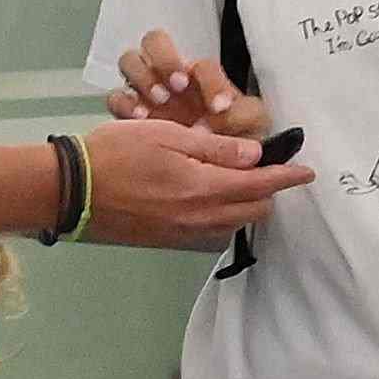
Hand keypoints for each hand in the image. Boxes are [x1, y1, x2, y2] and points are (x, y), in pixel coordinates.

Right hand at [82, 115, 289, 248]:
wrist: (71, 192)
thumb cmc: (115, 154)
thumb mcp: (167, 137)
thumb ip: (215, 148)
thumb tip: (255, 155)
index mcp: (203, 189)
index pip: (260, 185)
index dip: (287, 177)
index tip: (308, 171)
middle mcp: (199, 218)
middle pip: (253, 210)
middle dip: (269, 191)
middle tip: (269, 168)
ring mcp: (183, 234)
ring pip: (233, 223)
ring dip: (246, 205)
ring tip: (243, 181)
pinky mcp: (168, 241)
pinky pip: (211, 233)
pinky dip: (223, 217)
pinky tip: (212, 200)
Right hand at [110, 31, 262, 136]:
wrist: (200, 166)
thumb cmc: (225, 138)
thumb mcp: (244, 127)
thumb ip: (242, 118)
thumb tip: (229, 120)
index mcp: (201, 79)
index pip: (203, 66)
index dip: (213, 83)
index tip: (220, 107)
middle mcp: (170, 77)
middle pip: (155, 42)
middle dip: (166, 60)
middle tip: (178, 85)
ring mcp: (146, 91)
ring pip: (130, 61)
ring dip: (143, 77)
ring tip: (158, 100)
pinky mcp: (129, 111)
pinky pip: (116, 96)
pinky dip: (125, 104)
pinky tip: (140, 118)